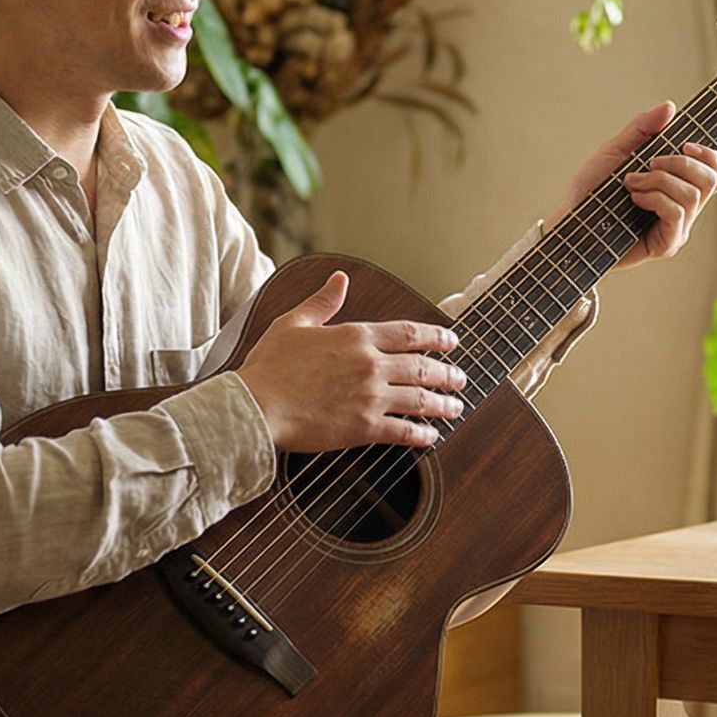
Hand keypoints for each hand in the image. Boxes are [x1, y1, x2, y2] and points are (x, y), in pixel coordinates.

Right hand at [235, 272, 464, 452]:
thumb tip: (339, 279)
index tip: (452, 342)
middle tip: (461, 379)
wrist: (255, 406)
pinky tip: (430, 437)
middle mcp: (371, 364)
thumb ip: (322, 302)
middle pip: (423, 367)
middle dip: (448, 374)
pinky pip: (404, 431)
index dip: (437, 337)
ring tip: (455, 409)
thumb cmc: (269, 367)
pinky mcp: (365, 427)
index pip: (409, 333)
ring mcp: (371, 396)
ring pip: (421, 399)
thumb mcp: (294, 323)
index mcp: (356, 336)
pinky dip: (422, 435)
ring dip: (443, 405)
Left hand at [555, 101, 716, 271]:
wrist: (569, 220)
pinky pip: (676, 213)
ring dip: (659, 180)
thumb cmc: (591, 189)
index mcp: (679, 186)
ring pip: (693, 194)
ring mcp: (677, 228)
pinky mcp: (666, 244)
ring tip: (631, 183)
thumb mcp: (616, 151)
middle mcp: (684, 208)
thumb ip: (642, 129)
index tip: (684, 144)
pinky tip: (634, 198)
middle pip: (711, 180)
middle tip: (649, 164)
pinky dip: (655, 198)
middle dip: (680, 163)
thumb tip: (669, 107)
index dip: (711, 156)